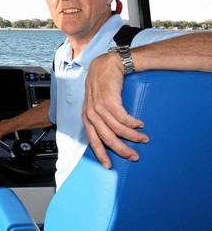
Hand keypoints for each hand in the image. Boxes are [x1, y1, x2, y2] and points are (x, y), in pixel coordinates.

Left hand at [83, 53, 148, 168]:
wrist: (107, 64)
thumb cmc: (103, 84)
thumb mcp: (96, 103)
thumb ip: (100, 118)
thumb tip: (111, 135)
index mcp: (86, 117)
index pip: (92, 140)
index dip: (101, 153)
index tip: (109, 166)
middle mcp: (90, 113)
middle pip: (106, 138)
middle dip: (121, 150)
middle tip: (134, 156)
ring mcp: (98, 107)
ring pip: (117, 129)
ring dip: (132, 136)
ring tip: (143, 139)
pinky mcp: (109, 100)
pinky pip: (123, 118)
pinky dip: (133, 123)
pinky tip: (140, 124)